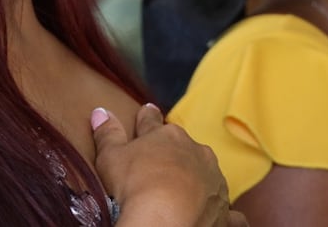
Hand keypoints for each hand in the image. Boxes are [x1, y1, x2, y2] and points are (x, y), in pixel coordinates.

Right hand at [91, 103, 247, 226]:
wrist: (165, 222)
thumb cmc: (135, 186)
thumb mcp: (111, 158)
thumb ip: (107, 134)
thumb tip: (99, 112)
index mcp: (167, 137)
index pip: (153, 123)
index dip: (147, 118)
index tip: (147, 111)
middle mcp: (196, 153)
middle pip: (183, 147)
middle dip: (175, 152)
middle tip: (163, 162)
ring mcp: (213, 180)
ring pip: (206, 174)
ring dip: (198, 179)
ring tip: (187, 193)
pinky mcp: (223, 208)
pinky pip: (227, 211)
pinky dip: (224, 213)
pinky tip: (223, 217)